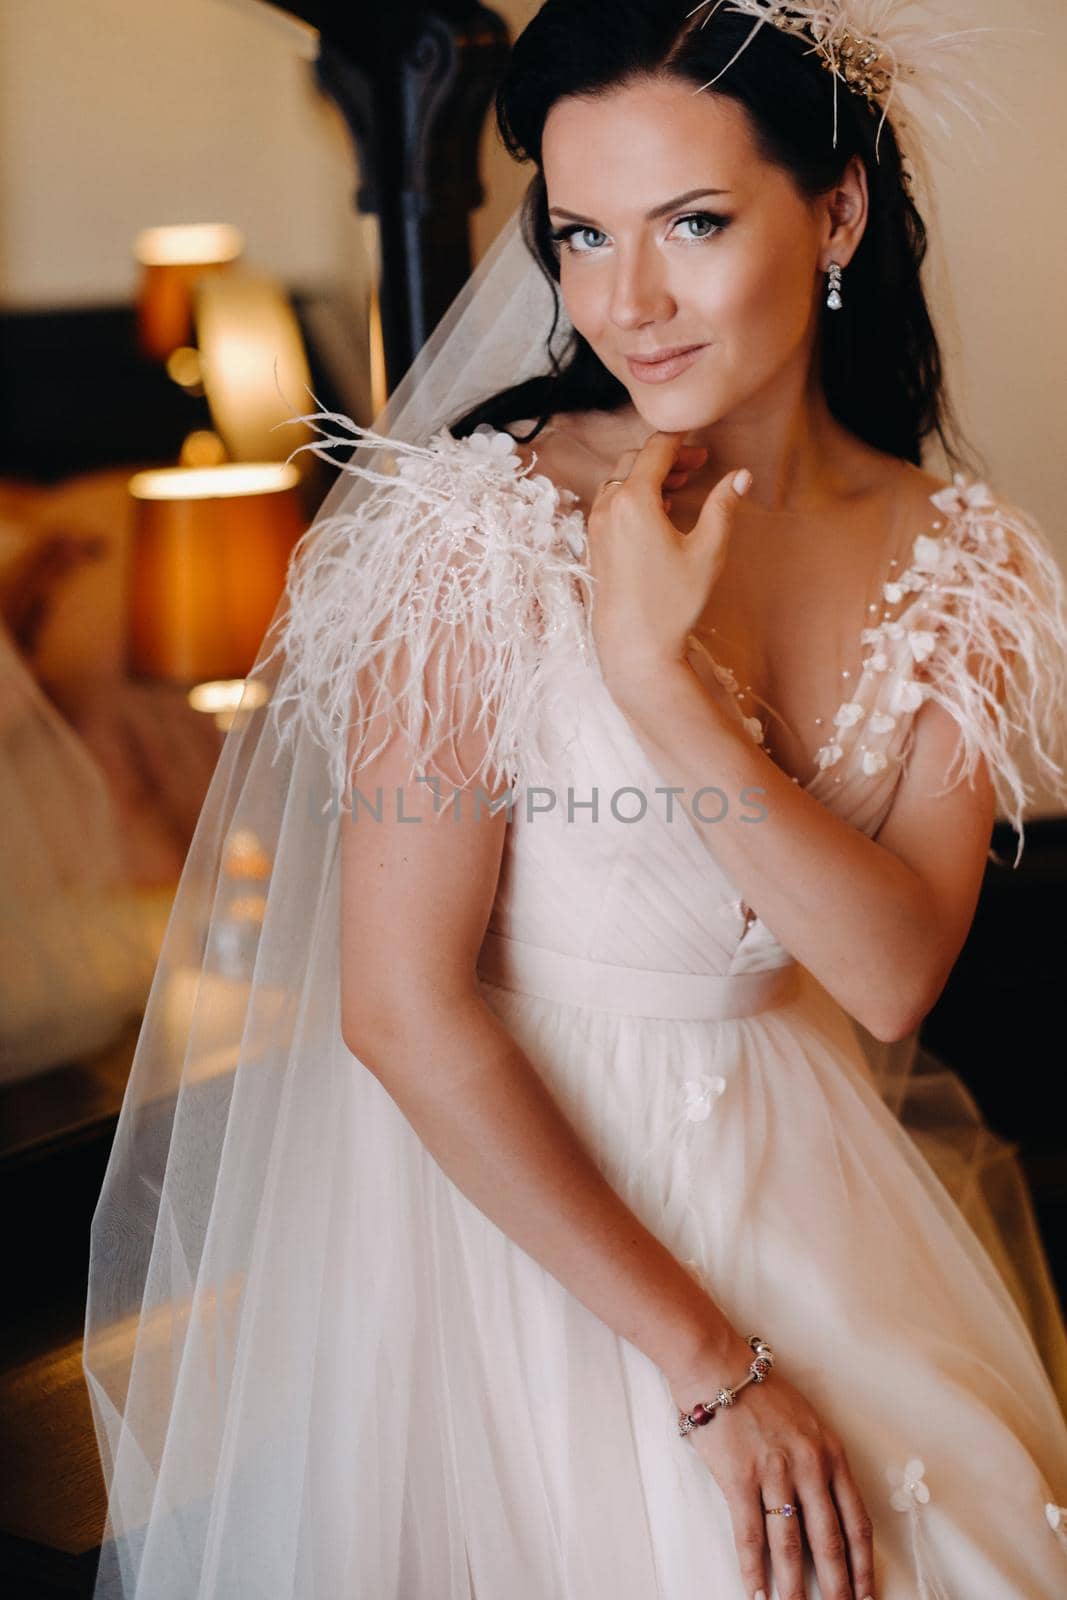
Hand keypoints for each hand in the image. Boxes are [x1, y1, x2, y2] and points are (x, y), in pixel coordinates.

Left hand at [585, 431, 751, 689]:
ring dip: (646, 476)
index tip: (699, 438)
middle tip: (696, 464)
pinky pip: (610, 504)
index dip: (680, 439)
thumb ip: (723, 507)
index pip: (655, 450)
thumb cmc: (672, 602)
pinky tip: (655, 513)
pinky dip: (631, 496)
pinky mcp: (592, 544)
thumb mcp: (707, 552)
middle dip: (665, 457)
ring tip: (678, 486)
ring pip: (619, 482)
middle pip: (634, 461)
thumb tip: (741, 476)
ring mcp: (595, 526)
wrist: (634, 646)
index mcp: (634, 500)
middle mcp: (608, 507)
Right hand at [669, 1335, 875, 1599]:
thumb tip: (824, 1506)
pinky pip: (750, 1535)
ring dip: (795, 1589)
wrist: (718, 1364)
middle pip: (830, 1541)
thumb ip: (818, 1460)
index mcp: (830, 1453)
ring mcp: (775, 1474)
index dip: (863, 1564)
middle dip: (838, 1587)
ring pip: (790, 1546)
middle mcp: (808, 1466)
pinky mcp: (740, 1478)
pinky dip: (754, 1571)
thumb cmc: (759, 1390)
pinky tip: (756, 1594)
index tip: (867, 1593)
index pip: (856, 1521)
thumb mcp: (806, 1420)